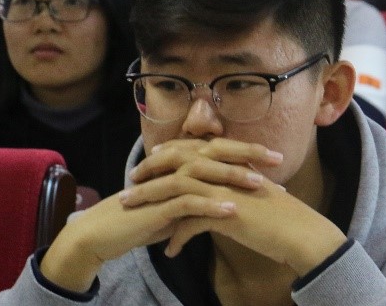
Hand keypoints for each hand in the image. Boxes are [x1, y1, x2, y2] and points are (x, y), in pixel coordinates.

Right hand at [38, 143, 275, 292]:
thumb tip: (226, 198)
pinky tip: (232, 210)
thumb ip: (198, 197)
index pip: (220, 151)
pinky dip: (212, 205)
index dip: (248, 151)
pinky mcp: (159, 204)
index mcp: (182, 164)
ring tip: (261, 185)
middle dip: (249, 155)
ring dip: (234, 178)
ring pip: (205, 174)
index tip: (277, 158)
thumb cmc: (142, 219)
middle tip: (279, 160)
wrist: (106, 233)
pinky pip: (189, 202)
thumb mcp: (177, 206)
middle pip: (217, 153)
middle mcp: (175, 167)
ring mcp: (166, 184)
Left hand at [123, 139, 346, 275]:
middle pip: (177, 163)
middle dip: (149, 173)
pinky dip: (176, 237)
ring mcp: (224, 190)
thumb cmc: (279, 216)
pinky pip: (190, 223)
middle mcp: (225, 171)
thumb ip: (230, 187)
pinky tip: (168, 251)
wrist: (300, 232)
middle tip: (129, 184)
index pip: (191, 149)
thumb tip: (213, 193)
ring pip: (176, 189)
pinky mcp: (225, 214)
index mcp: (230, 162)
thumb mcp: (250, 194)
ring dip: (150, 201)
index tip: (147, 162)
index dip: (166, 154)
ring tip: (131, 212)